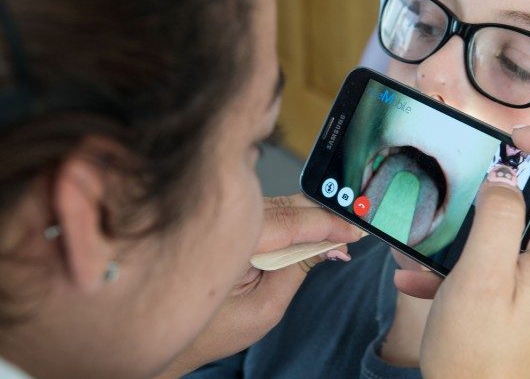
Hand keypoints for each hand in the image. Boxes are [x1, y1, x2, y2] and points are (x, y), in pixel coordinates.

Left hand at [158, 194, 360, 376]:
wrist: (168, 331)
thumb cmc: (212, 329)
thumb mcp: (265, 308)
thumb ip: (296, 270)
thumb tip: (329, 244)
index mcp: (229, 240)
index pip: (289, 222)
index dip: (326, 225)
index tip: (355, 231)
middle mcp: (223, 219)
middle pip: (286, 205)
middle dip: (322, 217)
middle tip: (352, 233)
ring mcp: (223, 216)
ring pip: (278, 204)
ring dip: (309, 217)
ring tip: (336, 236)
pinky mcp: (226, 220)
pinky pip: (266, 210)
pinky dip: (292, 219)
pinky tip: (309, 231)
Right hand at [397, 124, 529, 378]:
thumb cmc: (478, 354)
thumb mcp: (478, 277)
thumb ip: (497, 216)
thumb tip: (504, 178)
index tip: (512, 141)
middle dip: (512, 184)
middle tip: (472, 191)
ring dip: (486, 226)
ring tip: (441, 247)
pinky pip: (520, 259)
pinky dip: (482, 258)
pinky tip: (434, 280)